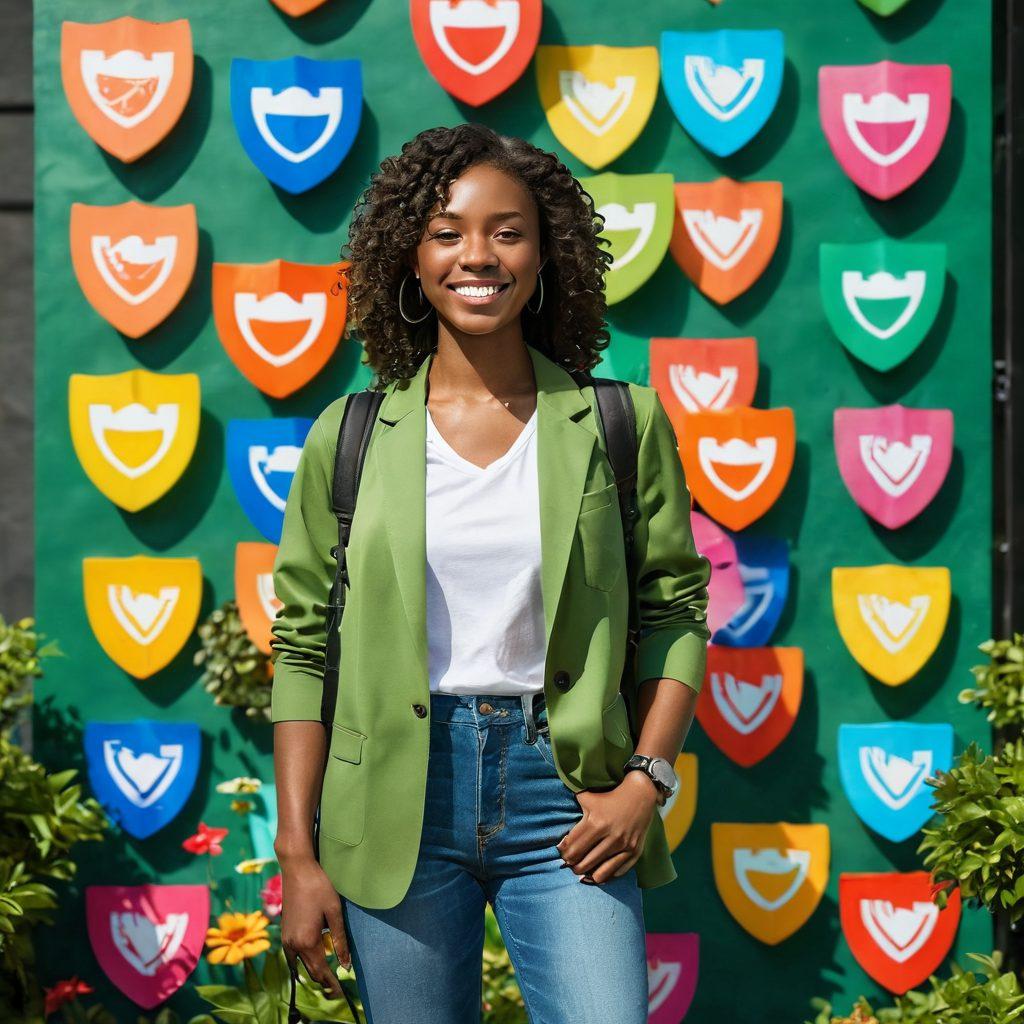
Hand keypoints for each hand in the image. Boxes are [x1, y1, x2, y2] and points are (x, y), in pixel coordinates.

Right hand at [279, 853, 351, 998]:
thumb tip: (345, 963)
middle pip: (310, 971)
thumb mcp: (334, 912)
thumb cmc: (318, 886)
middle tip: (337, 987)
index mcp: (307, 941)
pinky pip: (293, 955)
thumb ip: (340, 939)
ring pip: (300, 964)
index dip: (332, 984)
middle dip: (323, 980)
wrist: (297, 869)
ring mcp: (286, 939)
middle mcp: (293, 945)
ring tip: (328, 974)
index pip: (321, 971)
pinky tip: (312, 957)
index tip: (341, 992)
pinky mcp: (284, 932)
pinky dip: (303, 960)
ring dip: (313, 970)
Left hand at [556, 771, 659, 884]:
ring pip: (599, 874)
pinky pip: (616, 873)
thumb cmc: (610, 796)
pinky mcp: (635, 852)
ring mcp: (624, 847)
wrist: (641, 794)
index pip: (573, 848)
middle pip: (583, 864)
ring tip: (583, 868)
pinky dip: (605, 875)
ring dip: (588, 874)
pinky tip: (598, 870)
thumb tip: (558, 826)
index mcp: (596, 823)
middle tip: (570, 862)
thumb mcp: (588, 797)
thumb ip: (572, 806)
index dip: (563, 853)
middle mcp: (611, 837)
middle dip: (573, 866)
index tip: (562, 852)